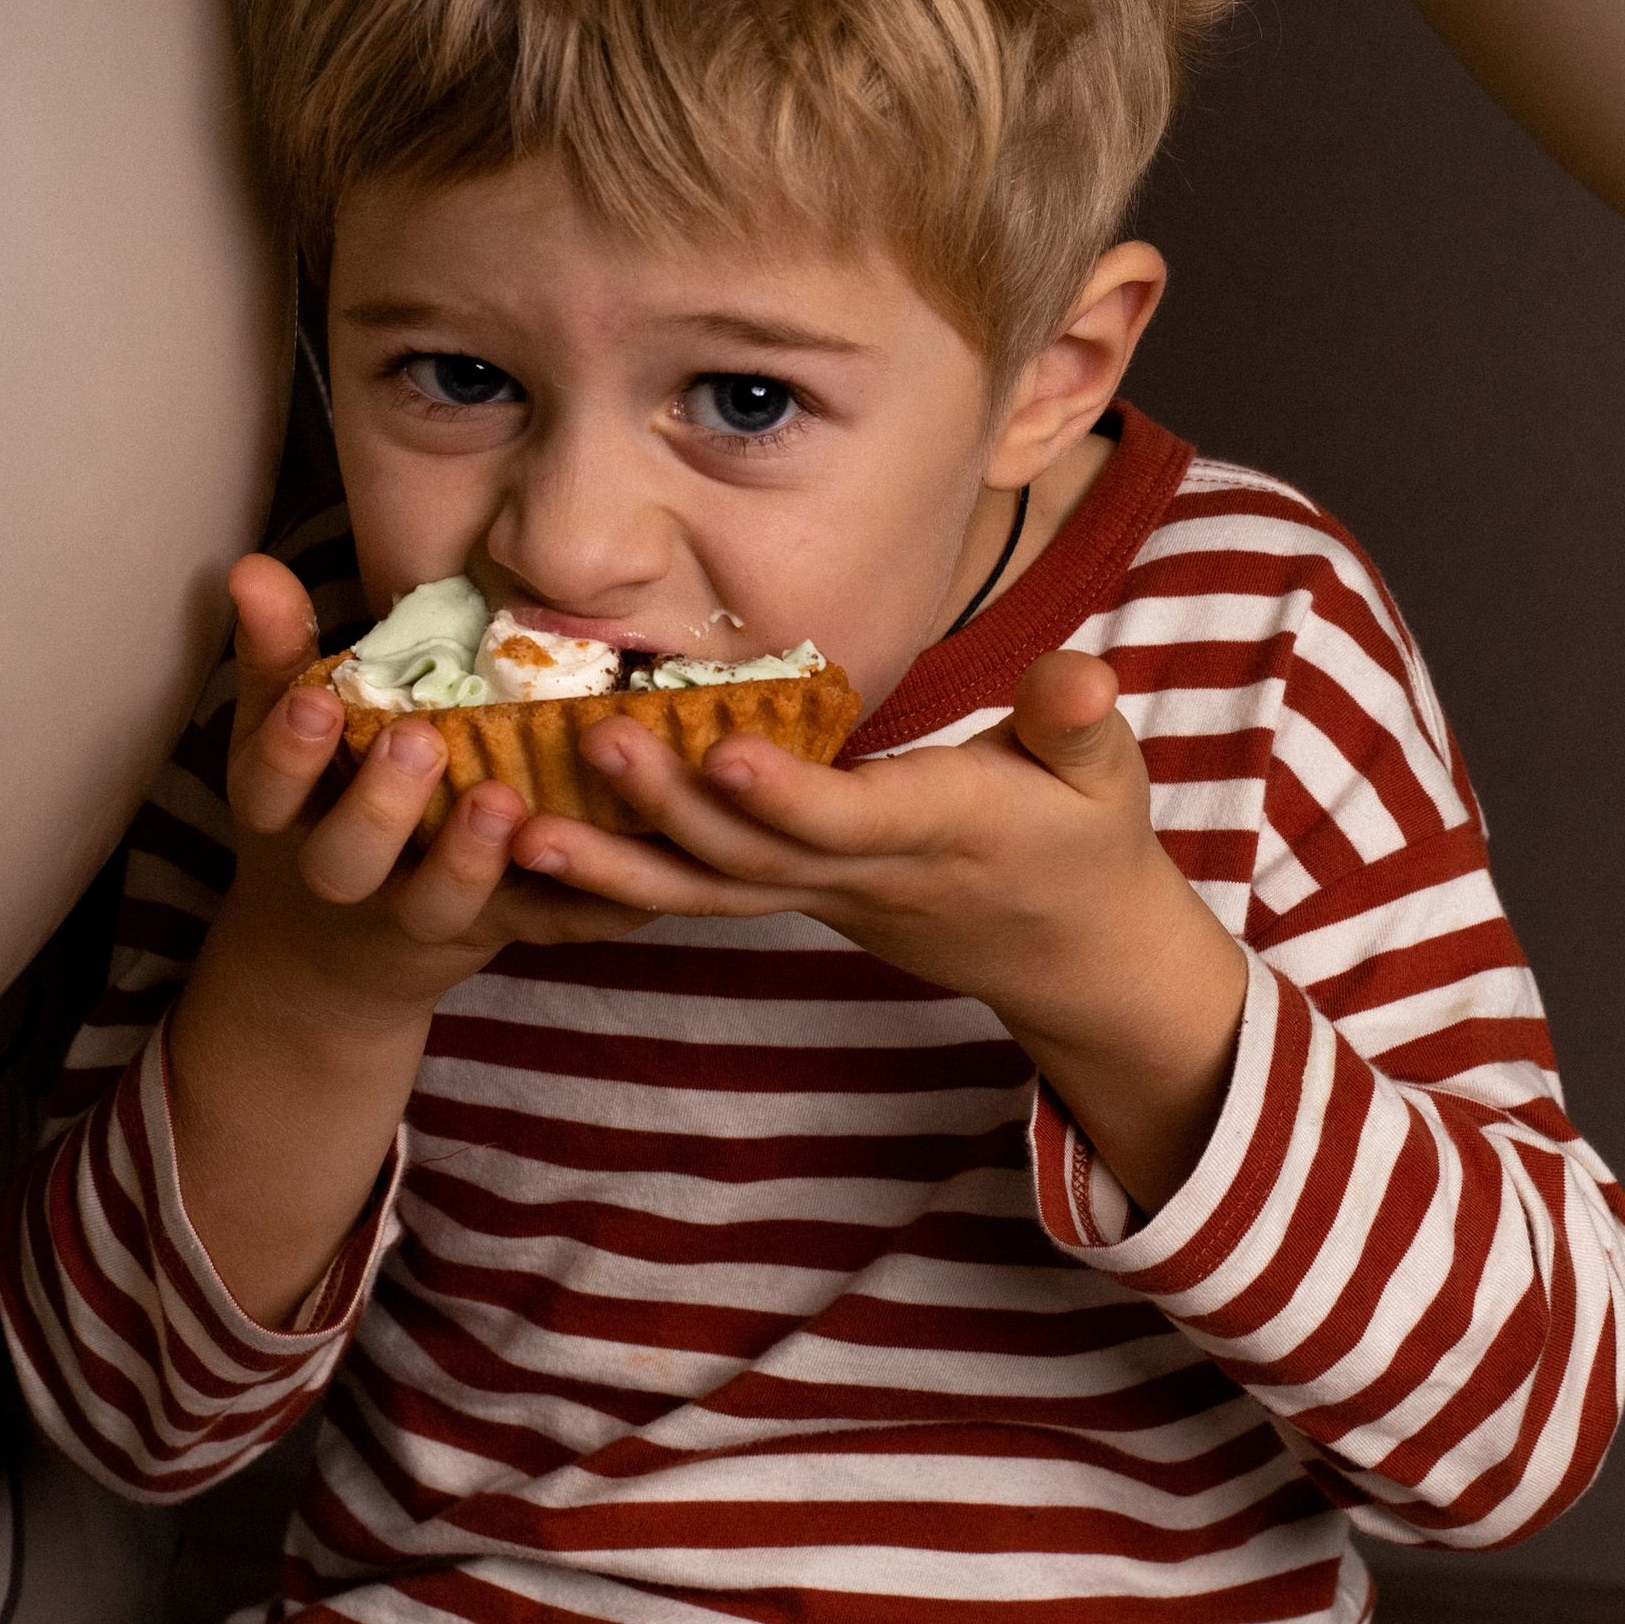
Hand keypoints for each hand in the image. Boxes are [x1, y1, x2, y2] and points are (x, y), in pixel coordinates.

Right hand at [210, 554, 646, 1033]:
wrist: (338, 957)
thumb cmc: (321, 802)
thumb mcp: (285, 730)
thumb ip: (279, 652)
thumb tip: (251, 568)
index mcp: (287, 817)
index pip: (268, 790)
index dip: (290, 752)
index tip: (319, 702)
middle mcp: (345, 875)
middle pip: (345, 861)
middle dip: (380, 807)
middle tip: (420, 741)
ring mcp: (420, 914)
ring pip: (437, 906)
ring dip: (469, 861)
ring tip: (503, 802)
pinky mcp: (497, 934)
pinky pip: (546, 927)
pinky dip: (588, 904)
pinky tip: (626, 862)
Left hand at [513, 649, 1248, 1212]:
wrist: (1066, 951)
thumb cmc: (1083, 838)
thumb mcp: (1105, 774)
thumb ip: (1080, 722)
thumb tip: (1080, 672)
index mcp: (938, 833)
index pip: (852, 820)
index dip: (789, 796)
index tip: (724, 752)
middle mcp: (860, 876)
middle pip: (750, 855)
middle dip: (668, 807)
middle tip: (588, 743)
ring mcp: (815, 898)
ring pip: (702, 891)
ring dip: (610, 865)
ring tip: (519, 829)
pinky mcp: (786, 898)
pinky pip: (692, 896)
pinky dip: (613, 884)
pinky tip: (529, 853)